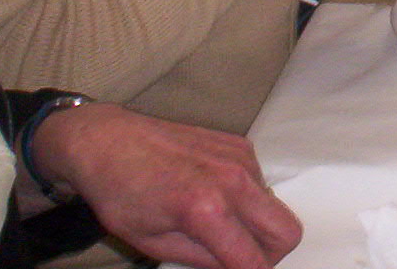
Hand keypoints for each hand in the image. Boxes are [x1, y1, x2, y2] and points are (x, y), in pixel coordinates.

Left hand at [31, 104, 301, 268]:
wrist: (108, 140)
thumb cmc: (120, 195)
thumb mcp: (154, 243)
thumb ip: (202, 260)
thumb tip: (231, 268)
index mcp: (208, 210)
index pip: (253, 261)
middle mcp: (234, 180)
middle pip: (288, 232)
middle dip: (267, 255)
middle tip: (236, 259)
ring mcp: (241, 158)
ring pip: (274, 208)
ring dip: (254, 225)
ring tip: (214, 223)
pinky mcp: (240, 144)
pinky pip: (260, 183)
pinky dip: (244, 198)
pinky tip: (210, 194)